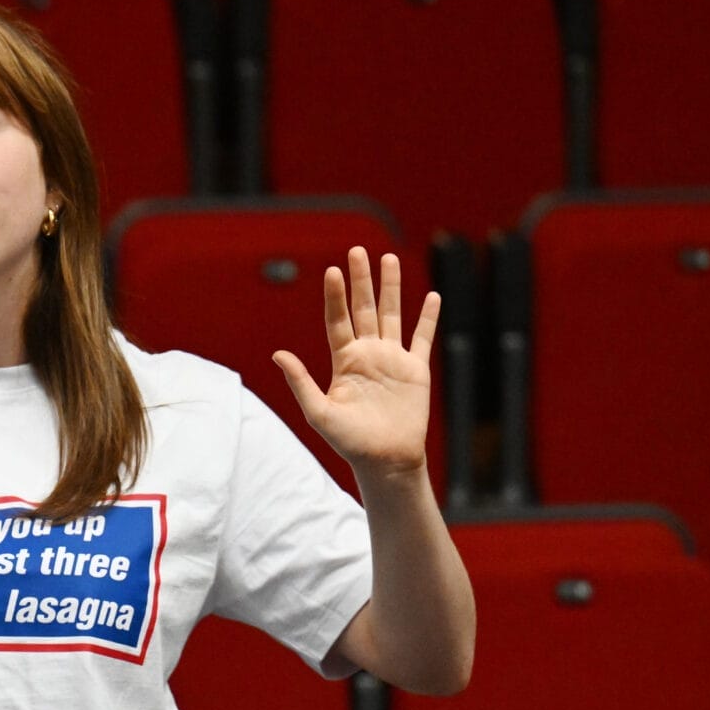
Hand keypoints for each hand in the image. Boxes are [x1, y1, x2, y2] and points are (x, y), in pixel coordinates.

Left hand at [272, 246, 438, 483]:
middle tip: (357, 250)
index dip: (335, 296)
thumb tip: (278, 354)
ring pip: (392, 315)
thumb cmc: (349, 441)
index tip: (331, 270)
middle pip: (363, 308)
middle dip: (361, 280)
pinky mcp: (415, 370)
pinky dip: (427, 318)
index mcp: (343, 361)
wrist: (385, 460)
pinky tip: (431, 296)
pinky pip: (422, 338)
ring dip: (391, 288)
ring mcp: (392, 359)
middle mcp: (367, 354)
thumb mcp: (319, 412)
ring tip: (388, 259)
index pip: (337, 320)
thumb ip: (300, 382)